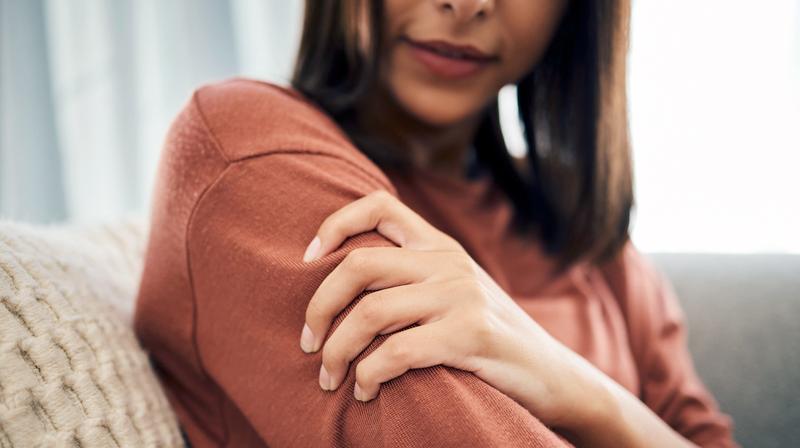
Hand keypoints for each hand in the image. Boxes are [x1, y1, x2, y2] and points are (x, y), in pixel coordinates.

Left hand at [298, 190, 609, 430]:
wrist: (551, 375)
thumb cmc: (487, 338)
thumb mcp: (454, 292)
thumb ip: (413, 278)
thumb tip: (343, 286)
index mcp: (440, 246)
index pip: (379, 205)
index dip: (335, 223)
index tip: (308, 259)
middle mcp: (448, 262)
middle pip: (358, 265)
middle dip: (319, 307)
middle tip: (308, 344)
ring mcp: (461, 295)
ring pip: (370, 314)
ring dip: (336, 352)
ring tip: (330, 379)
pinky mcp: (470, 334)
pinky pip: (395, 353)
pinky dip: (367, 376)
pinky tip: (365, 392)